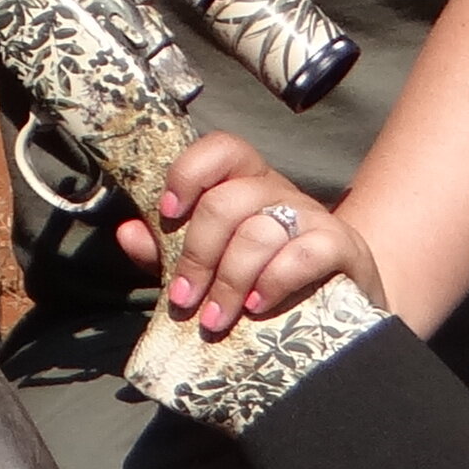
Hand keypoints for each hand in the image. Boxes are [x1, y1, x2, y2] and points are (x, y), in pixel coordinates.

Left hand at [124, 132, 386, 337]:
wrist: (337, 310)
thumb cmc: (260, 281)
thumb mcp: (207, 265)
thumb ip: (164, 250)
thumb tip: (127, 232)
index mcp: (245, 182)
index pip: (220, 149)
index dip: (189, 174)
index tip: (168, 213)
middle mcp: (280, 191)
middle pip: (227, 202)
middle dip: (197, 256)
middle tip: (185, 300)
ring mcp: (313, 216)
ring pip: (258, 232)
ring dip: (228, 281)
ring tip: (215, 319)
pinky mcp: (342, 246)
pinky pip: (302, 253)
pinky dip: (272, 282)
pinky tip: (256, 307)